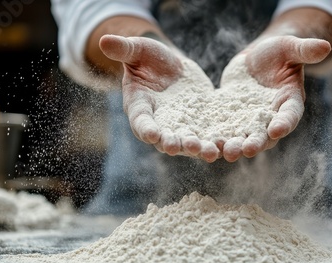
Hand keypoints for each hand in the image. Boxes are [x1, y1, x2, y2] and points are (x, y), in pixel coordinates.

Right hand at [99, 35, 219, 161]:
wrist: (172, 68)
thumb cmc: (149, 59)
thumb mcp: (138, 50)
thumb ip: (124, 49)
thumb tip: (103, 40)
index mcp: (140, 108)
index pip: (140, 121)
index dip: (145, 128)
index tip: (151, 134)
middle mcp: (159, 124)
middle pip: (165, 139)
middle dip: (173, 144)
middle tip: (179, 147)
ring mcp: (180, 127)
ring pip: (188, 143)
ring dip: (198, 149)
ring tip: (210, 152)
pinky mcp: (199, 125)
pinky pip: (208, 136)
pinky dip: (217, 142)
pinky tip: (228, 146)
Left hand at [220, 36, 330, 161]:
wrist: (255, 60)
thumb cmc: (277, 52)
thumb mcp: (289, 47)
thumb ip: (304, 50)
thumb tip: (325, 46)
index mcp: (290, 102)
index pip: (290, 115)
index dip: (284, 123)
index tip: (276, 129)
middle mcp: (272, 118)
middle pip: (266, 134)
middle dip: (257, 143)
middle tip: (247, 150)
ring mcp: (252, 122)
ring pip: (245, 138)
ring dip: (236, 147)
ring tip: (226, 153)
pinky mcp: (233, 120)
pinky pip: (227, 132)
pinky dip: (219, 140)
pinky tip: (209, 144)